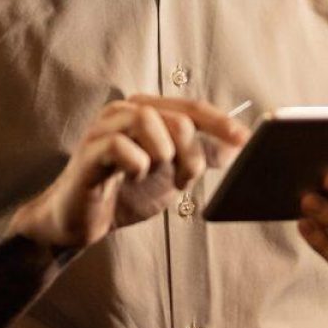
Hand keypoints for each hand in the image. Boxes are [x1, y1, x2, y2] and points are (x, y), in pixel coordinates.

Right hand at [16, 95, 249, 253]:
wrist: (83, 221)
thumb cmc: (125, 192)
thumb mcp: (172, 174)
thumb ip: (201, 156)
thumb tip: (237, 144)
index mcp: (147, 111)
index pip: (191, 107)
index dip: (220, 122)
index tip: (244, 139)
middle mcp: (125, 110)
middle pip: (177, 118)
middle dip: (190, 155)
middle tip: (183, 181)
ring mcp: (105, 127)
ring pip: (148, 122)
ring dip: (163, 156)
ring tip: (157, 176)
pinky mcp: (90, 150)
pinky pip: (123, 147)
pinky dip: (137, 166)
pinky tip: (132, 177)